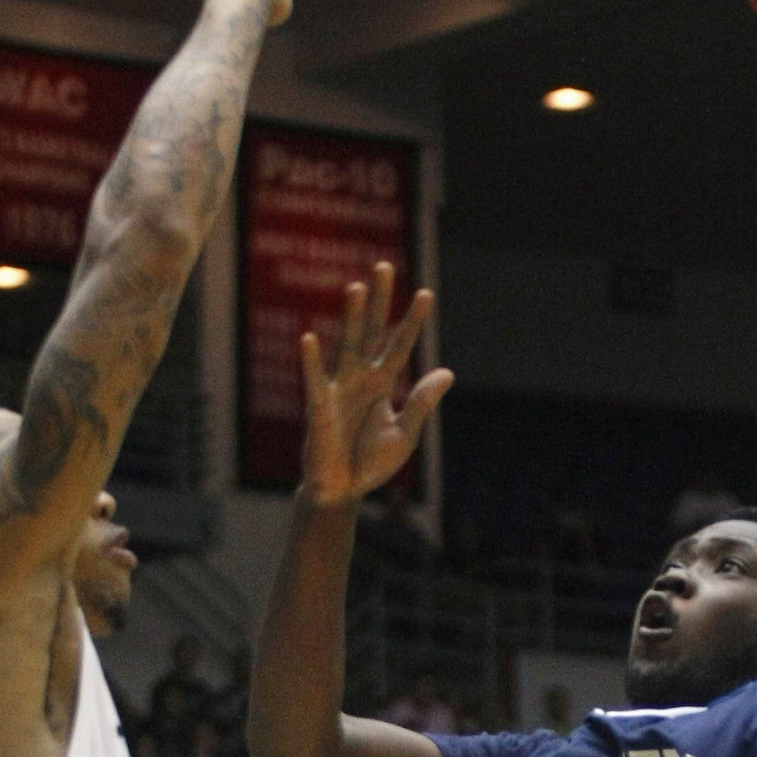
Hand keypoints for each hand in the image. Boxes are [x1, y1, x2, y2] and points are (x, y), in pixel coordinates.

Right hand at [300, 261, 453, 506]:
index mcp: (383, 383)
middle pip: (371, 331)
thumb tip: (447, 372)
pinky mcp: (319, 408)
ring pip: (346, 346)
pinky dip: (311, 361)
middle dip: (378, 301)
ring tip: (356, 288)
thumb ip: (422, 404)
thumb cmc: (371, 463)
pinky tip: (309, 337)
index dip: (412, 321)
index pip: (400, 345)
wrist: (343, 491)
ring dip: (351, 318)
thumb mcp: (405, 434)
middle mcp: (361, 378)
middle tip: (383, 265)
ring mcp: (339, 389)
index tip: (426, 293)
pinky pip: (315, 380)